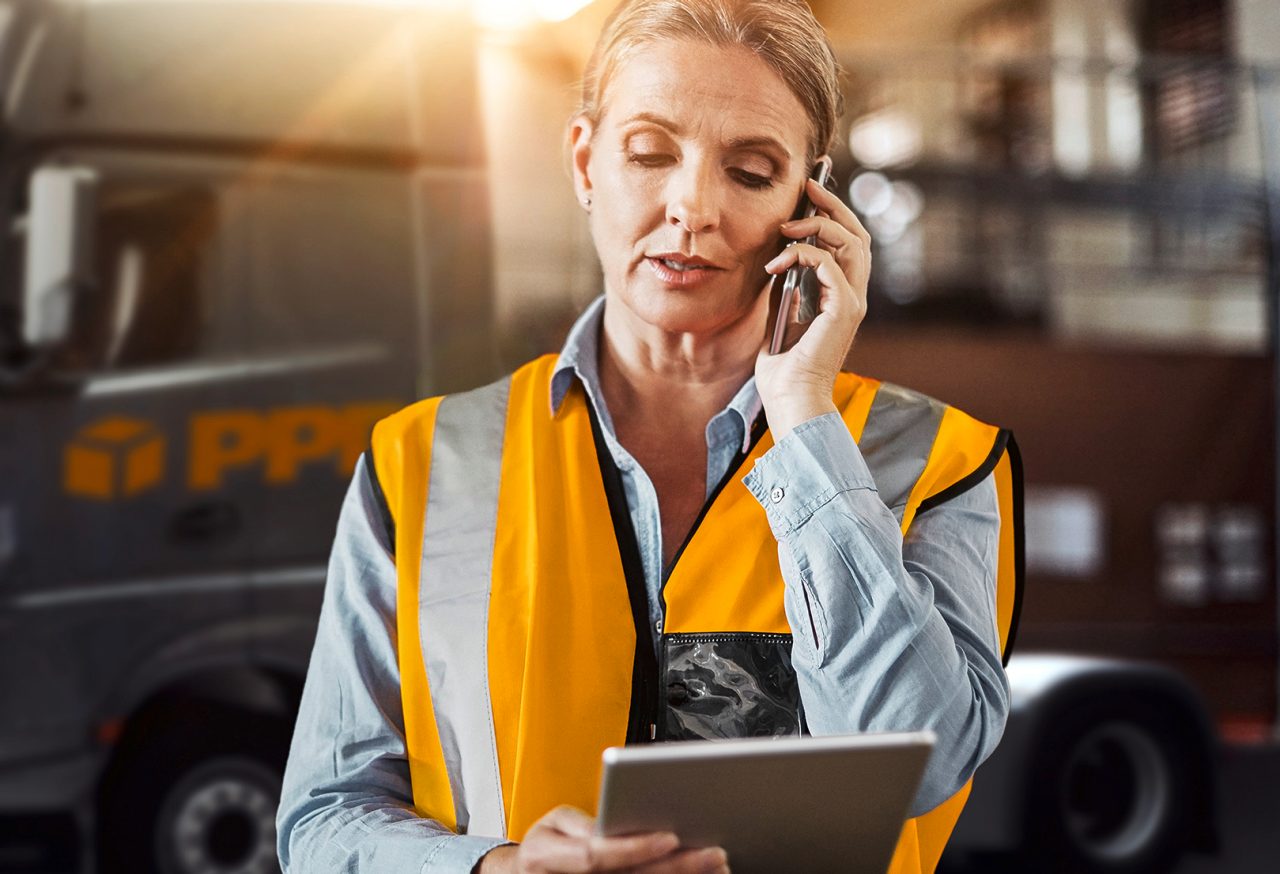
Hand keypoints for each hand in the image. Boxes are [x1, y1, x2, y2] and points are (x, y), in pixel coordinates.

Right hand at [477, 806, 728, 872]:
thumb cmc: (544, 848)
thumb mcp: (552, 824)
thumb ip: (580, 824)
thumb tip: (613, 822)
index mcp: (549, 857)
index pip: (596, 857)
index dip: (633, 848)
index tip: (669, 836)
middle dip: (676, 867)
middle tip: (713, 853)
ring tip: (716, 866)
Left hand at [755, 169, 871, 438]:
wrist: (790, 400)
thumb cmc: (782, 371)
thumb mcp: (778, 319)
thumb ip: (784, 290)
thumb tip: (777, 261)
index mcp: (842, 298)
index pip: (848, 245)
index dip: (834, 215)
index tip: (811, 193)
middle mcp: (854, 297)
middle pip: (857, 235)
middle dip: (832, 205)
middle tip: (807, 186)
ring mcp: (852, 302)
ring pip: (851, 242)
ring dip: (818, 225)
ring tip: (788, 224)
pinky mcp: (844, 309)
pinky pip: (828, 263)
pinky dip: (801, 254)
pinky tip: (777, 262)